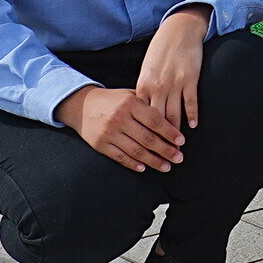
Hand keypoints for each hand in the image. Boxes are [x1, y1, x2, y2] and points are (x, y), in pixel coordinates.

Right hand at [58, 82, 187, 172]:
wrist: (81, 105)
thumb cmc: (112, 100)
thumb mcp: (129, 95)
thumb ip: (147, 104)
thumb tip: (171, 118)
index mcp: (130, 104)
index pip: (155, 120)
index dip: (170, 132)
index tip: (181, 141)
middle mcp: (120, 118)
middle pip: (148, 138)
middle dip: (166, 150)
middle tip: (179, 158)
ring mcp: (109, 133)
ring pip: (136, 151)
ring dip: (153, 161)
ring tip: (166, 166)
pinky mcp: (100, 144)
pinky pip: (120, 157)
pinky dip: (133, 164)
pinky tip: (145, 168)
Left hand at [135, 7, 207, 138]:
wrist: (179, 30)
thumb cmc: (161, 50)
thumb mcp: (147, 69)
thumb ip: (144, 89)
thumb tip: (141, 109)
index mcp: (143, 85)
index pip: (141, 116)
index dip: (143, 133)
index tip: (145, 147)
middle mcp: (157, 87)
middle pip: (157, 120)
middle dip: (159, 139)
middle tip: (163, 154)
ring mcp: (174, 83)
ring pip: (174, 114)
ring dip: (176, 132)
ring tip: (179, 146)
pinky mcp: (190, 78)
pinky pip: (191, 101)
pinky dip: (192, 115)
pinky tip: (194, 125)